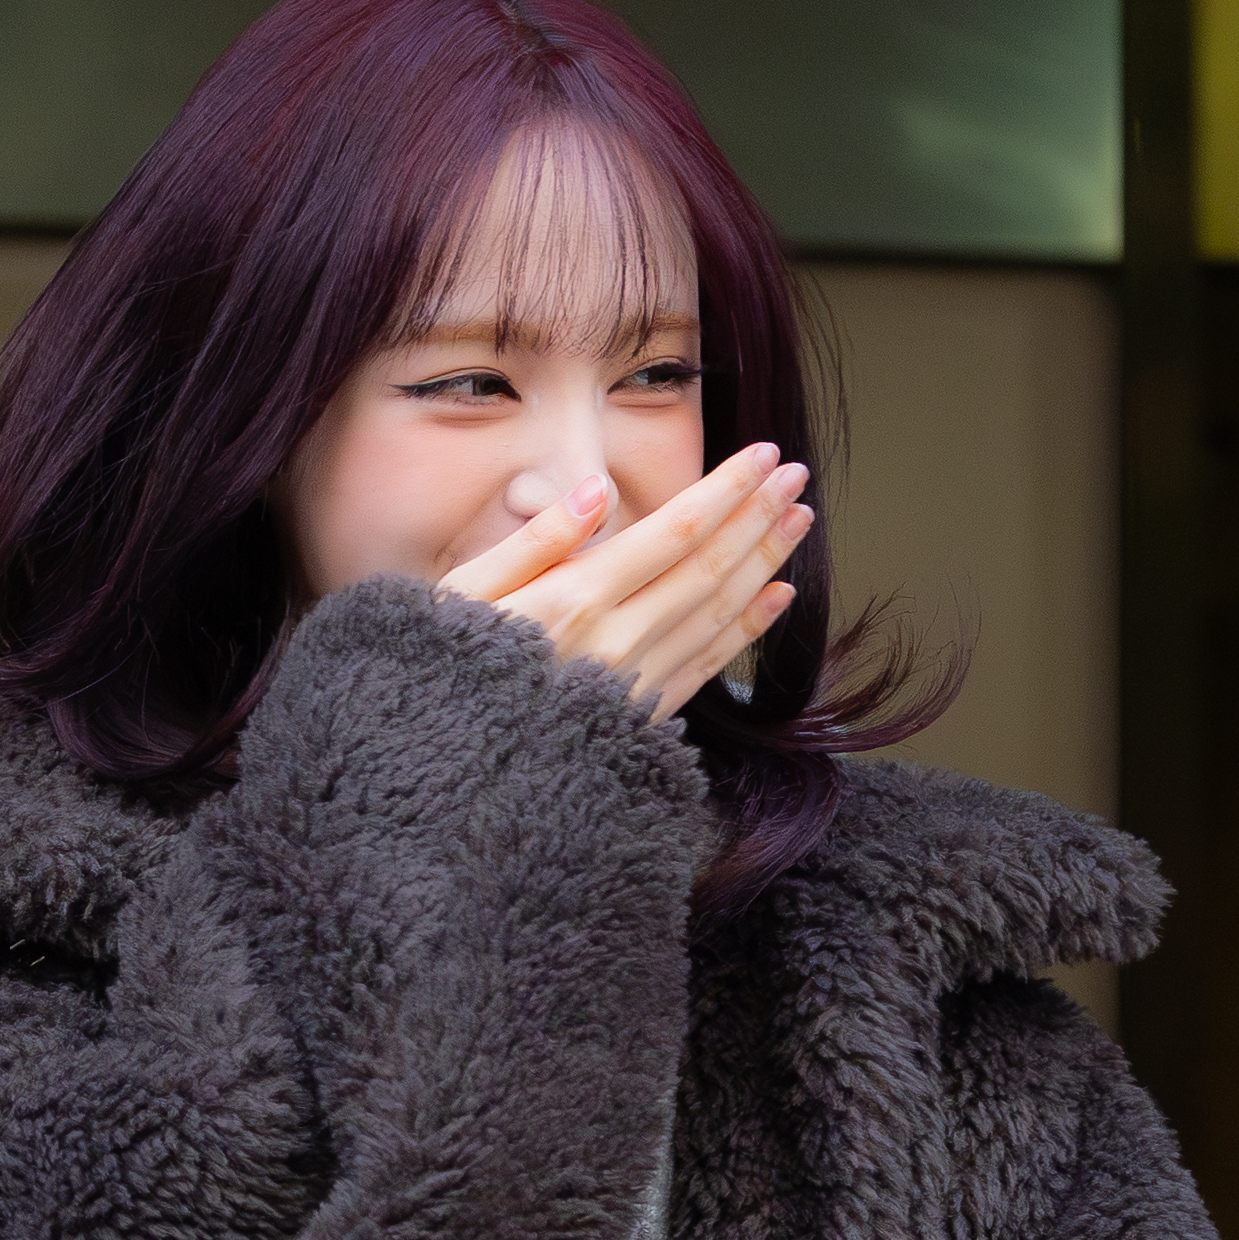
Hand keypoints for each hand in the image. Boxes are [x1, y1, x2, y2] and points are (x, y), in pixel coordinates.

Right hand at [440, 443, 811, 719]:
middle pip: (708, 567)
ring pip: (717, 614)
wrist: (445, 783)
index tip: (766, 456)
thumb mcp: (464, 594)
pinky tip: (777, 597)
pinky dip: (747, 629)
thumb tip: (596, 489)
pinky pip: (706, 668)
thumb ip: (536, 542)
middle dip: (759, 517)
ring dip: (765, 563)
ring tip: (799, 521)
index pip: (674, 531)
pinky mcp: (639, 723)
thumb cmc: (440, 675)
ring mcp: (634, 687)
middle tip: (798, 477)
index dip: (727, 490)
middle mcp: (617, 643)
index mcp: (575, 600)